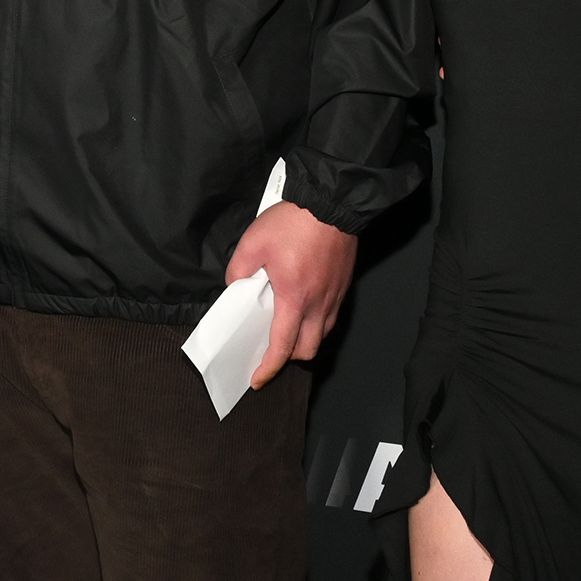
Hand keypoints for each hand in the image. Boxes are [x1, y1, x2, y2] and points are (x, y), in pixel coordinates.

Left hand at [226, 200, 357, 388]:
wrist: (331, 202)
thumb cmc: (295, 222)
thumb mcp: (253, 243)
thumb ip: (238, 270)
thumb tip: (237, 286)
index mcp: (294, 298)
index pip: (282, 346)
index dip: (269, 368)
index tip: (258, 378)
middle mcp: (318, 304)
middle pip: (307, 350)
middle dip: (288, 358)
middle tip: (271, 352)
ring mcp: (334, 296)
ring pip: (322, 335)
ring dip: (304, 341)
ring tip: (287, 331)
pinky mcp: (342, 286)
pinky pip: (331, 317)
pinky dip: (316, 324)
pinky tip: (304, 309)